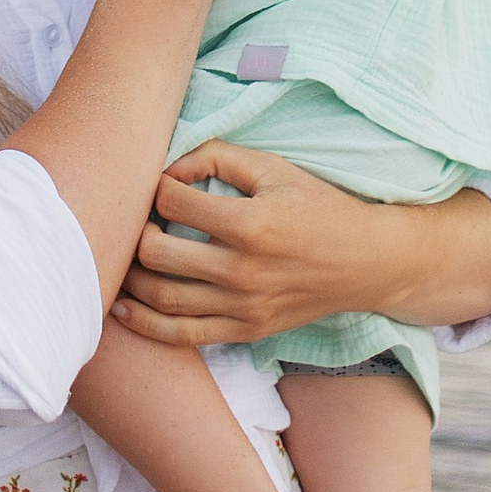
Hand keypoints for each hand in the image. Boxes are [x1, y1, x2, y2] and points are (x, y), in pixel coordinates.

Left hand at [111, 145, 490, 345]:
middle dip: (135, 233)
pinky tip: (123, 306)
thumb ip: (217, 155)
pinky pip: (183, 336)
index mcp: (251, 224)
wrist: (367, 263)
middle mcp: (243, 271)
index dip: (155, 186)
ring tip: (125, 256)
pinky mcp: (245, 331)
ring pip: (162, 299)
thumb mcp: (274, 167)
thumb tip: (168, 169)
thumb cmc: (319, 206)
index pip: (173, 202)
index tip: (158, 182)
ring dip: (131, 277)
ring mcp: (243, 308)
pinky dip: (146, 324)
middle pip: (157, 255)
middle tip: (136, 220)